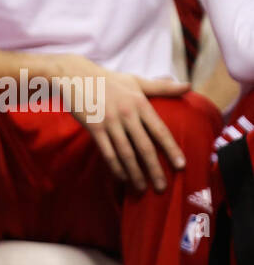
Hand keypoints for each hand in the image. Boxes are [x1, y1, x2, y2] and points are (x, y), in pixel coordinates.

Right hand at [59, 57, 188, 192]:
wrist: (76, 76)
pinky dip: (115, 168)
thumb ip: (162, 87)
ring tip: (141, 189)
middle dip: (154, 169)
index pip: (160, 131)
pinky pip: (107, 152)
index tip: (180, 166)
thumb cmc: (108, 79)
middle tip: (162, 187)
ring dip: (135, 173)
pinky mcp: (94, 129)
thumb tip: (188, 86)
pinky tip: (122, 178)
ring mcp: (110, 123)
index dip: (171, 149)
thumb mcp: (136, 80)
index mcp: (140, 104)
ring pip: (126, 153)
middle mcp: (127, 115)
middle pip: (144, 147)